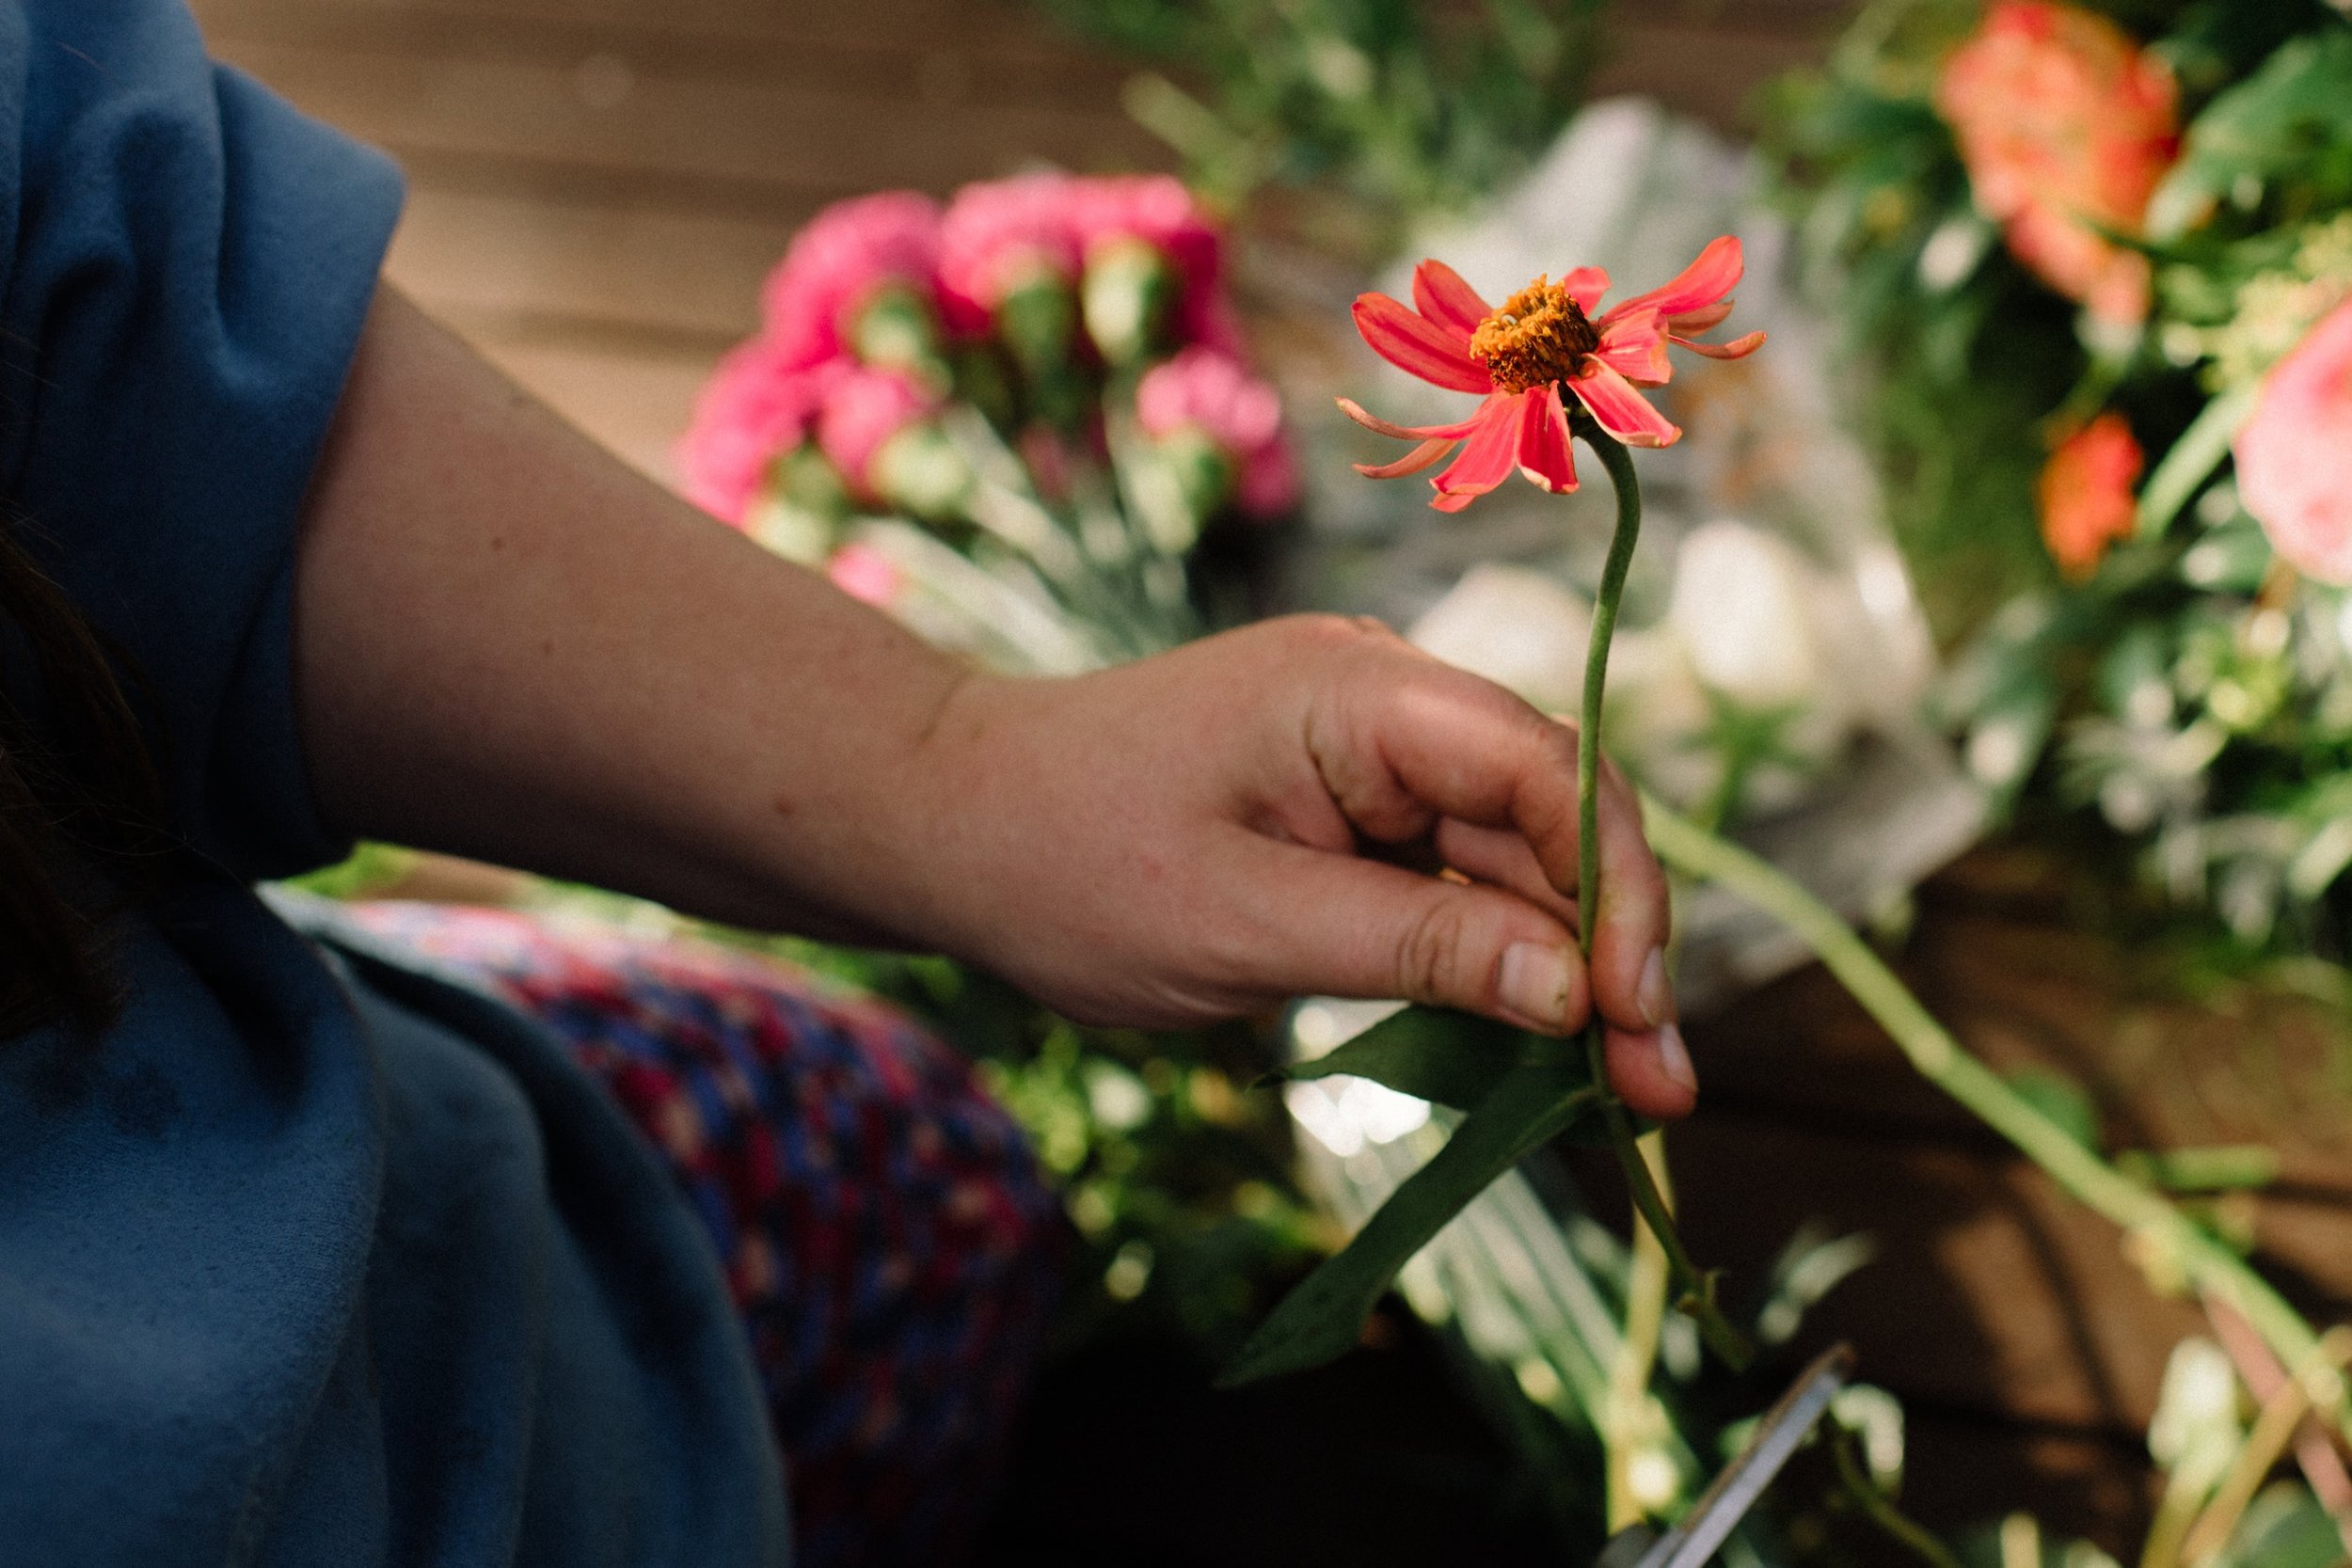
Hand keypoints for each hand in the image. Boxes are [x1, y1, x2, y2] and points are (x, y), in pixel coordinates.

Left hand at [904, 614, 1694, 1118]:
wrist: (950, 827)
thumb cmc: (1069, 863)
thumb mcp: (1246, 925)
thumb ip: (1420, 946)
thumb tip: (1578, 990)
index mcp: (1361, 690)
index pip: (1545, 766)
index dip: (1613, 887)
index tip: (1635, 1011)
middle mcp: (1386, 700)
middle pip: (1547, 816)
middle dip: (1609, 950)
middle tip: (1661, 1090)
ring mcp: (1372, 752)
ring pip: (1511, 859)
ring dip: (1565, 970)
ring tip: (1622, 1095)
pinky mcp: (1351, 807)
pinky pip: (1451, 876)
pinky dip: (1494, 959)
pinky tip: (1540, 1045)